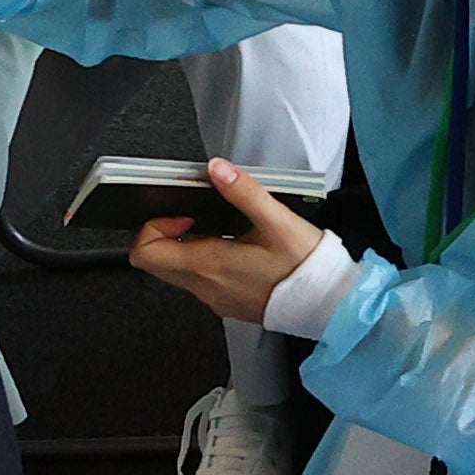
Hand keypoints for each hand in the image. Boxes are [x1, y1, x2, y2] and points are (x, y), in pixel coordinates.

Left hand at [128, 158, 326, 325]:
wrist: (329, 304)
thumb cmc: (305, 267)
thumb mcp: (277, 221)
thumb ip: (243, 191)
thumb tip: (217, 169)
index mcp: (208, 265)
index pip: (145, 253)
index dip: (154, 227)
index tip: (183, 214)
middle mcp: (205, 287)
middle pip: (157, 263)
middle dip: (169, 235)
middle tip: (199, 219)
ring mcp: (215, 299)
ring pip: (179, 273)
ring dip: (189, 249)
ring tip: (223, 231)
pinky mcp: (228, 304)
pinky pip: (202, 283)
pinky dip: (207, 264)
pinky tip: (237, 250)